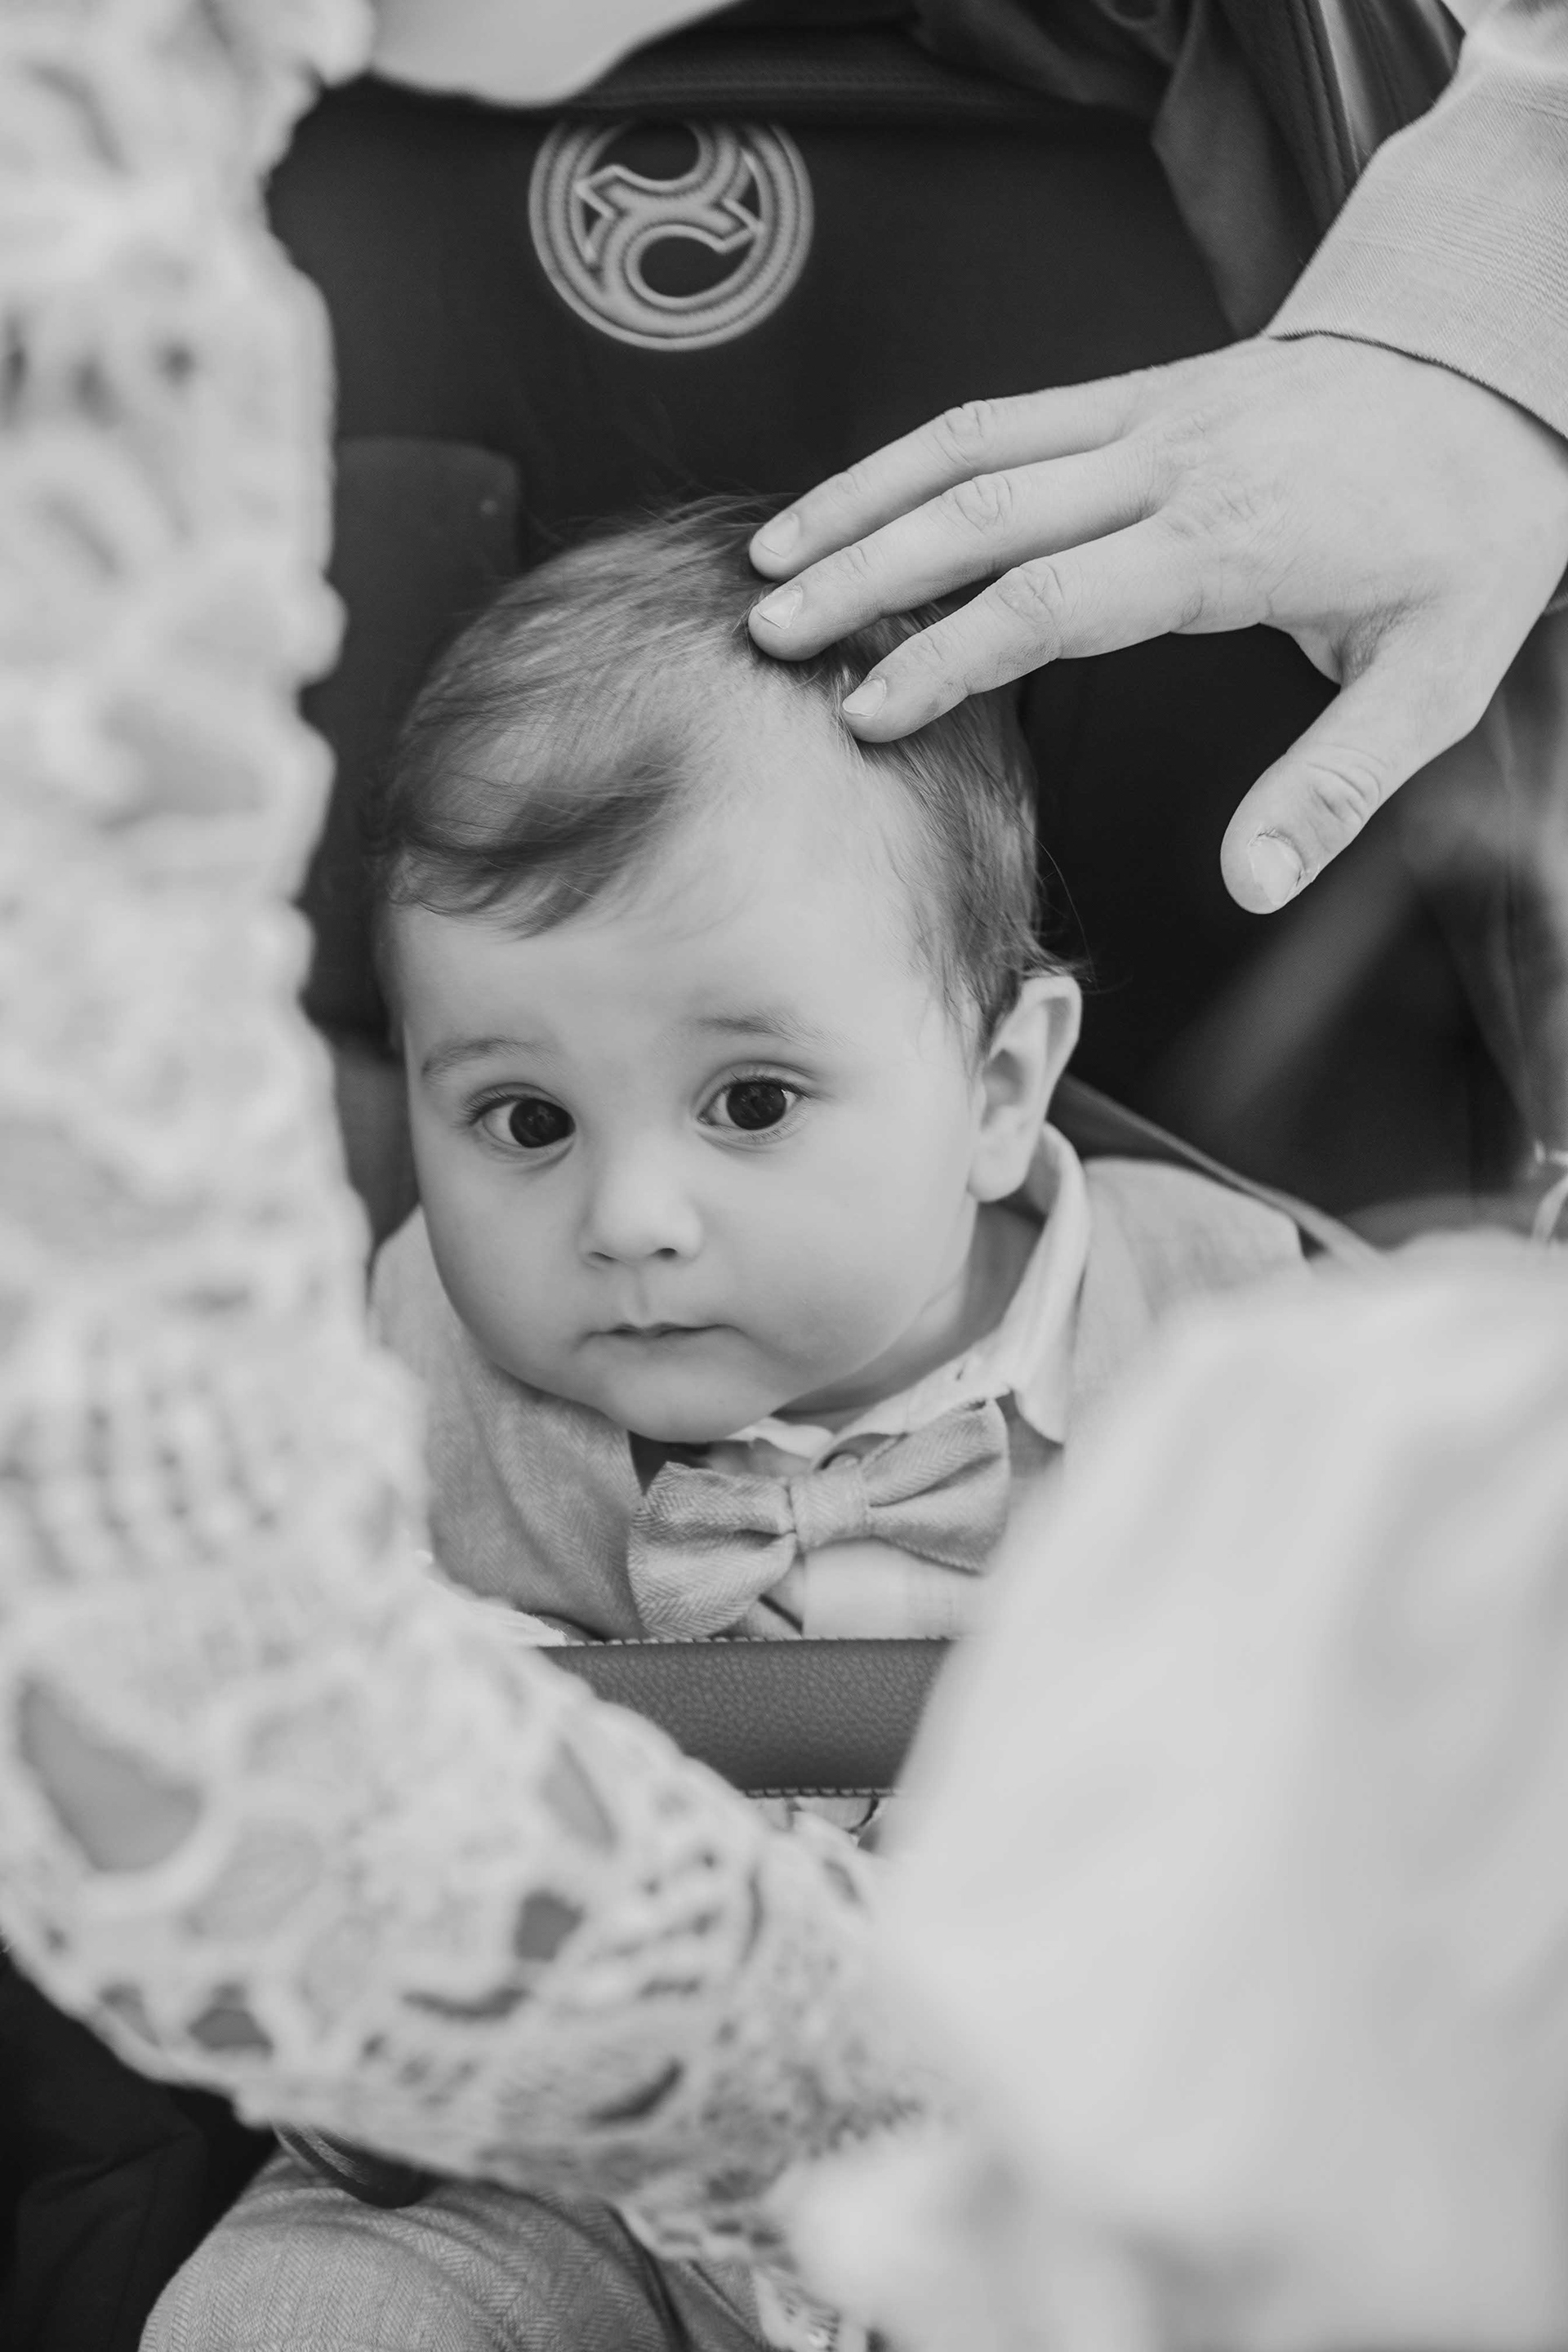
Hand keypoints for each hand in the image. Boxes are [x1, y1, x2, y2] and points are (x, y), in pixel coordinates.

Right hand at [747, 336, 1567, 911]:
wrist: (1493, 372)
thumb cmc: (1463, 533)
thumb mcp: (1436, 678)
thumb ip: (1335, 786)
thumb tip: (1252, 884)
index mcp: (1228, 540)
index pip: (1054, 598)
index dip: (948, 657)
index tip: (868, 715)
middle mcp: (1171, 462)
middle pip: (982, 511)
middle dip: (863, 573)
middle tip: (768, 634)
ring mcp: (1145, 413)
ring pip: (971, 446)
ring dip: (861, 500)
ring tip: (770, 562)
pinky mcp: (1137, 391)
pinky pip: (1002, 414)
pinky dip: (910, 458)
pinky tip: (852, 502)